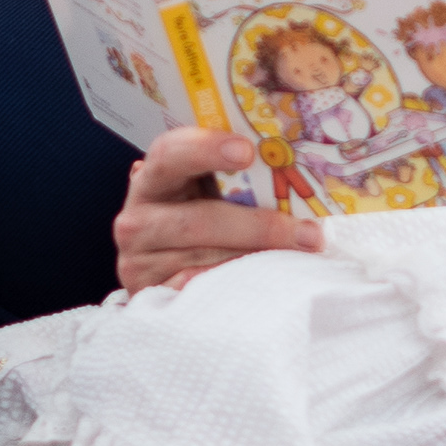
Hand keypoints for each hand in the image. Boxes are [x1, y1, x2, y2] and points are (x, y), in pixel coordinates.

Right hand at [112, 127, 324, 292]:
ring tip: (301, 256)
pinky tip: (267, 280)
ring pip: (205, 261)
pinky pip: (200, 291)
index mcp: (152, 179)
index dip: (206, 149)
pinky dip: (237, 285)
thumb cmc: (193, 218)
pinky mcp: (150, 296)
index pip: (170, 155)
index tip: (247, 151)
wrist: (158, 269)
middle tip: (308, 233)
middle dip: (259, 227)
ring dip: (258, 260)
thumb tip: (290, 162)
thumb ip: (230, 176)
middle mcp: (138, 219)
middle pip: (199, 221)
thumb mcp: (200, 191)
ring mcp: (140, 262)